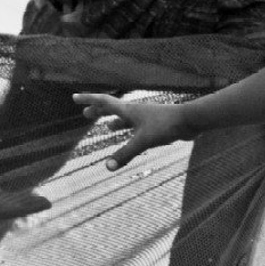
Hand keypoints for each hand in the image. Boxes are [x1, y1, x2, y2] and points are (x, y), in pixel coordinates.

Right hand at [71, 93, 193, 171]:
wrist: (190, 121)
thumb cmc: (165, 126)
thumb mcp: (143, 141)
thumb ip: (125, 154)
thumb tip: (107, 167)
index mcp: (128, 110)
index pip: (103, 102)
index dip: (88, 100)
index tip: (74, 97)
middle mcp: (135, 111)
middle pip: (112, 109)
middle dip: (98, 112)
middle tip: (86, 114)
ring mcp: (145, 117)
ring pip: (125, 118)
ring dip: (114, 121)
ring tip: (107, 127)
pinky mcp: (155, 125)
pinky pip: (136, 127)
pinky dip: (129, 131)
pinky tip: (132, 137)